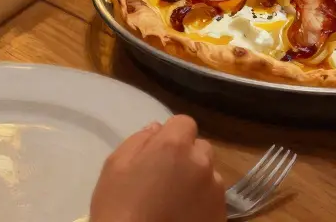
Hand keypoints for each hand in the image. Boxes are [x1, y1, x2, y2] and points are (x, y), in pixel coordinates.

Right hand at [89, 115, 224, 221]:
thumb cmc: (119, 209)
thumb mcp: (114, 168)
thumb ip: (138, 141)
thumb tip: (156, 129)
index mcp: (174, 146)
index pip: (184, 123)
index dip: (171, 136)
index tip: (158, 153)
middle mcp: (201, 162)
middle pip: (200, 147)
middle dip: (186, 156)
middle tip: (165, 179)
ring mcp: (215, 189)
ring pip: (209, 173)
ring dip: (196, 180)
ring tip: (174, 201)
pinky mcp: (221, 212)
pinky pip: (213, 198)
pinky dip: (202, 202)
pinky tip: (183, 215)